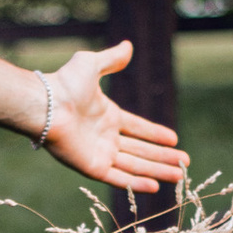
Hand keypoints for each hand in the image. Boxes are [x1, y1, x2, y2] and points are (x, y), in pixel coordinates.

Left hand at [39, 41, 186, 195]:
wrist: (47, 105)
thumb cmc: (65, 84)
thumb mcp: (92, 64)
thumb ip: (112, 59)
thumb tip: (128, 45)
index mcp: (107, 116)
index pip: (137, 128)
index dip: (155, 134)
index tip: (174, 140)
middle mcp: (105, 137)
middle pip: (141, 151)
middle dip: (163, 158)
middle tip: (184, 164)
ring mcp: (100, 154)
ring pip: (135, 166)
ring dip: (157, 171)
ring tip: (179, 176)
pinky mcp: (93, 168)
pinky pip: (119, 178)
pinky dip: (136, 184)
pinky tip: (155, 187)